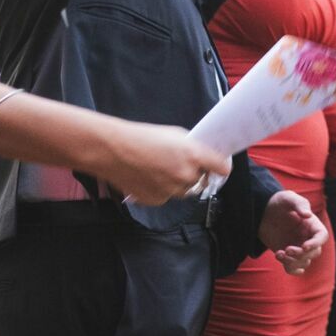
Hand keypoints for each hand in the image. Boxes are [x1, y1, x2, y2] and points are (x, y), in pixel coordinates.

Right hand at [96, 121, 230, 205]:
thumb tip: (203, 156)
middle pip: (201, 181)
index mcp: (194, 155)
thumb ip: (193, 148)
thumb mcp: (175, 135)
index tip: (221, 168)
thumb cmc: (141, 138)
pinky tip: (150, 177)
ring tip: (161, 169)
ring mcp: (171, 190)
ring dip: (179, 183)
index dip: (222, 168)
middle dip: (196, 174)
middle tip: (181, 164)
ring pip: (184, 191)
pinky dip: (162, 190)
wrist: (112, 151)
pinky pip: (166, 197)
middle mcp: (185, 175)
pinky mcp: (156, 200)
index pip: (222, 168)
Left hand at [259, 189, 329, 274]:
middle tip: (287, 249)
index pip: (322, 236)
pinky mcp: (287, 255)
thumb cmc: (279, 202)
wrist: (263, 212)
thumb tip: (308, 215)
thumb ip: (299, 204)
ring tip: (279, 254)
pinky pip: (294, 268)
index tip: (304, 247)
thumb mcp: (288, 198)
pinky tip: (279, 257)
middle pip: (314, 252)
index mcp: (312, 224)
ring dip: (293, 262)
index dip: (316, 243)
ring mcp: (298, 247)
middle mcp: (307, 237)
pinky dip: (290, 268)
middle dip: (301, 254)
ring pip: (304, 262)